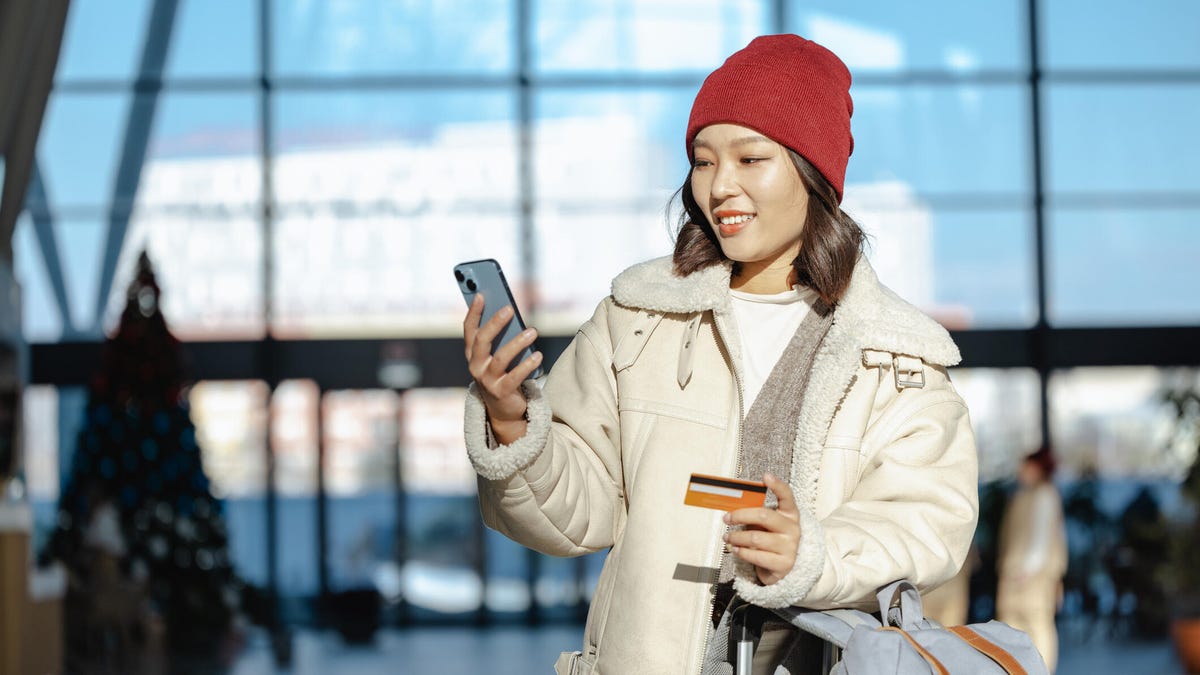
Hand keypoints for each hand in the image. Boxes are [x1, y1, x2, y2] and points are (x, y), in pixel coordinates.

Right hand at [463, 293, 542, 443]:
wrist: (504, 409)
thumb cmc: (502, 374)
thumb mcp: (498, 356)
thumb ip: (500, 338)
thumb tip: (510, 314)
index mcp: (472, 354)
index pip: (469, 330)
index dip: (474, 312)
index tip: (481, 294)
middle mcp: (476, 366)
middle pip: (482, 341)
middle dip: (495, 323)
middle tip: (509, 309)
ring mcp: (487, 380)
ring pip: (501, 358)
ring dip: (517, 342)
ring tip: (533, 331)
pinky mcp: (501, 392)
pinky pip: (515, 376)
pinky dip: (527, 365)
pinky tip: (538, 354)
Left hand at [723, 473, 800, 585]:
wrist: (781, 567)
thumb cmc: (770, 539)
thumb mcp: (765, 524)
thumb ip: (755, 514)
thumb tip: (731, 508)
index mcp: (790, 514)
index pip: (787, 495)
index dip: (777, 485)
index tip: (765, 476)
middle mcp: (793, 528)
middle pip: (763, 515)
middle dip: (740, 515)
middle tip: (726, 518)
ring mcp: (790, 547)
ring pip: (755, 538)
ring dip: (736, 537)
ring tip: (727, 538)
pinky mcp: (784, 564)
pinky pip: (756, 555)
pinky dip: (742, 552)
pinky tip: (736, 550)